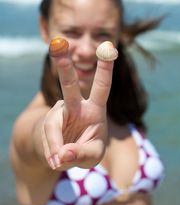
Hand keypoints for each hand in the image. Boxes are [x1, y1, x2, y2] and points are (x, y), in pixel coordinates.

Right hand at [42, 38, 117, 169]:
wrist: (60, 155)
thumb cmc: (83, 150)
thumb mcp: (92, 156)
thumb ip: (81, 154)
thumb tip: (62, 154)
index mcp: (95, 109)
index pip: (102, 86)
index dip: (105, 68)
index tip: (109, 47)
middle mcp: (75, 106)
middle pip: (68, 84)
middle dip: (62, 65)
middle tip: (57, 43)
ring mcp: (58, 113)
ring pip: (53, 127)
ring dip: (57, 148)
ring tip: (61, 161)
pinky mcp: (45, 124)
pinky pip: (46, 139)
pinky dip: (52, 154)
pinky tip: (56, 160)